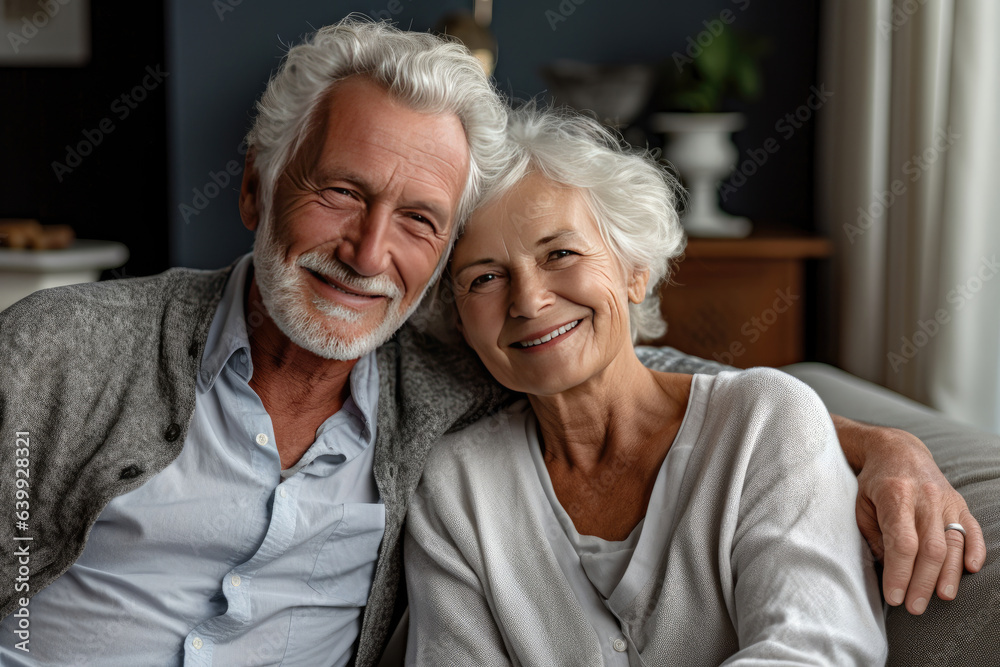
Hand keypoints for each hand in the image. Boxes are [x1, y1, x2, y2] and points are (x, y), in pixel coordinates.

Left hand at [832, 416, 985, 613]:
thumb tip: (889, 569)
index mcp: (895, 494)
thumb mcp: (862, 504)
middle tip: (914, 607)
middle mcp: (925, 497)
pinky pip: (972, 529)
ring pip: (953, 543)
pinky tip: (970, 570)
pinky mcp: (959, 503)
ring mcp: (946, 500)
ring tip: (941, 598)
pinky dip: (975, 550)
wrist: (898, 451)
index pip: (902, 542)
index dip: (899, 573)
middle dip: (922, 582)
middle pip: (930, 548)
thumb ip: (875, 535)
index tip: (893, 596)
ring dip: (948, 575)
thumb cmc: (874, 483)